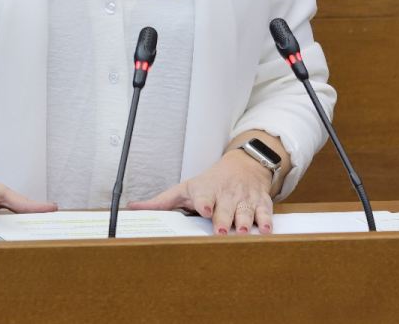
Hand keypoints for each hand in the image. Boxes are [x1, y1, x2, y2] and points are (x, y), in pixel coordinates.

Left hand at [128, 150, 274, 234]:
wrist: (243, 165)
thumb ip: (161, 202)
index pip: (204, 195)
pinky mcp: (260, 202)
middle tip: (222, 231)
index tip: (203, 208)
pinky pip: (264, 211)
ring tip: (242, 232)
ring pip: (245, 211)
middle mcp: (225, 194)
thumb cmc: (209, 182)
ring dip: (245, 222)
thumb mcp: (185, 188)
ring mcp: (244, 198)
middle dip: (224, 219)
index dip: (204, 202)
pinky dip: (266, 220)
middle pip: (225, 208)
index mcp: (206, 191)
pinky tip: (266, 230)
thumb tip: (132, 208)